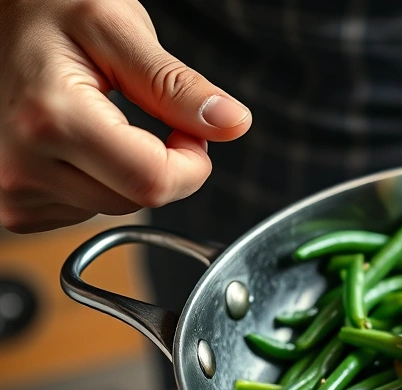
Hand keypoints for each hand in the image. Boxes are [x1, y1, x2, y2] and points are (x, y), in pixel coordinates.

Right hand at [0, 0, 251, 232]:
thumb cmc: (44, 10)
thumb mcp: (116, 28)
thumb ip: (176, 84)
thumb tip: (232, 123)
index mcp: (50, 119)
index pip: (154, 182)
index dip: (192, 164)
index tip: (190, 131)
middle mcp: (22, 167)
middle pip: (139, 201)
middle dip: (162, 164)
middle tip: (145, 113)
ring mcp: (12, 192)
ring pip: (115, 208)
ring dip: (127, 172)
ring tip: (97, 117)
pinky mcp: (13, 206)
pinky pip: (85, 210)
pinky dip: (97, 180)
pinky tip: (75, 140)